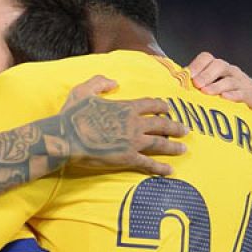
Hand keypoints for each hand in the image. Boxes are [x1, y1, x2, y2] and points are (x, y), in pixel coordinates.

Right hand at [57, 76, 187, 175]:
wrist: (66, 138)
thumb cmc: (73, 116)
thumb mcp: (83, 91)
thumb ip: (100, 82)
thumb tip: (114, 81)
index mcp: (125, 107)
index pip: (150, 105)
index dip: (161, 106)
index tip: (168, 108)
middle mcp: (134, 124)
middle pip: (161, 124)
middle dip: (174, 126)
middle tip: (185, 130)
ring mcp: (132, 142)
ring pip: (160, 143)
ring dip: (173, 146)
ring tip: (183, 149)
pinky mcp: (128, 158)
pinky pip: (149, 163)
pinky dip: (160, 168)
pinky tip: (171, 170)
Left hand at [187, 52, 251, 118]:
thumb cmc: (229, 96)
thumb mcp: (214, 87)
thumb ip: (197, 86)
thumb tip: (172, 88)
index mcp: (218, 68)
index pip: (207, 58)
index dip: (197, 65)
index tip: (187, 75)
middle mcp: (230, 71)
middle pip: (218, 65)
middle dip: (206, 74)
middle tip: (196, 84)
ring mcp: (242, 82)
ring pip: (229, 80)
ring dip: (216, 86)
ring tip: (205, 92)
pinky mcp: (251, 95)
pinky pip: (242, 93)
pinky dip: (233, 95)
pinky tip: (224, 98)